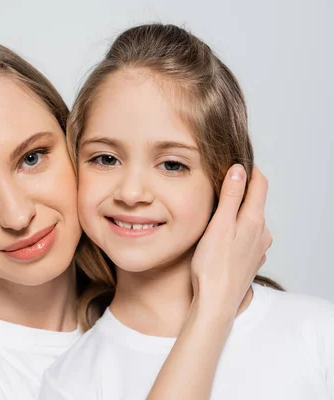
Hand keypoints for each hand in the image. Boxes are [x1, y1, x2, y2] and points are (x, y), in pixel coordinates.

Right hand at [191, 165, 271, 316]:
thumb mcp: (219, 225)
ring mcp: (258, 248)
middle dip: (242, 191)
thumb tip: (239, 169)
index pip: (259, 185)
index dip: (250, 170)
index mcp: (254, 220)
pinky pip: (247, 237)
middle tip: (222, 182)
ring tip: (219, 210)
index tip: (238, 161)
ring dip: (238, 212)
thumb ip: (231, 196)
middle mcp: (262, 233)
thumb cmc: (213, 267)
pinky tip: (222, 236)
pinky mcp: (251, 260)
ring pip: (250, 221)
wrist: (217, 302)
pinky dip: (237, 230)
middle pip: (255, 202)